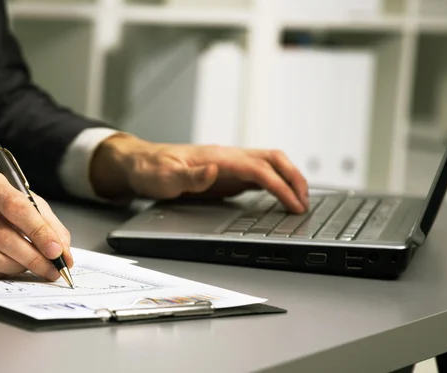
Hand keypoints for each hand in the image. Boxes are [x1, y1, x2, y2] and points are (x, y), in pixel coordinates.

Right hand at [0, 168, 72, 279]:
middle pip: (0, 234)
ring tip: (32, 267)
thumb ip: (48, 224)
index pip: (15, 207)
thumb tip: (63, 253)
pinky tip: (10, 268)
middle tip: (52, 269)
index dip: (39, 232)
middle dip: (32, 256)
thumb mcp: (26, 202)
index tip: (57, 251)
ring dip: (15, 266)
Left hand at [90, 133, 308, 213]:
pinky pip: (258, 175)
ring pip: (269, 165)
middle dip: (294, 178)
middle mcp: (228, 157)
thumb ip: (189, 175)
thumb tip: (214, 170)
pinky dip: (275, 184)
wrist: (141, 164)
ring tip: (299, 202)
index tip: (293, 204)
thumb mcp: (164, 176)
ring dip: (288, 179)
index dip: (280, 186)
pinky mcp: (227, 174)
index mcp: (217, 157)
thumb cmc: (151, 169)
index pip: (258, 168)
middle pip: (273, 159)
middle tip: (305, 203)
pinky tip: (280, 198)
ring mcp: (229, 165)